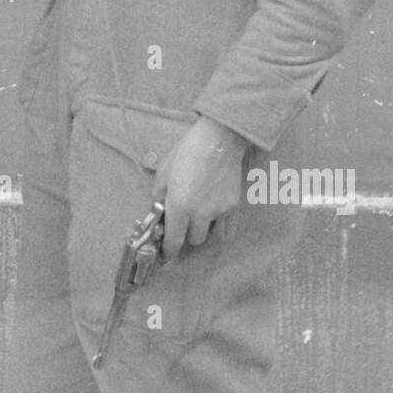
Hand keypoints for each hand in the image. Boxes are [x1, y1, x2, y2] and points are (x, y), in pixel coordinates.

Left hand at [151, 116, 249, 259]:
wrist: (219, 138)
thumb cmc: (187, 150)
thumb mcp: (164, 170)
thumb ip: (159, 194)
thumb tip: (159, 208)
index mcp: (179, 205)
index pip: (174, 241)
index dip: (169, 251)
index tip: (167, 254)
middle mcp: (200, 213)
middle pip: (193, 240)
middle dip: (186, 235)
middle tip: (182, 224)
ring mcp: (219, 211)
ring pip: (210, 235)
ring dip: (202, 231)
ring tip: (198, 217)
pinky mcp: (234, 206)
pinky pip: (226, 228)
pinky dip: (218, 227)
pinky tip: (213, 216)